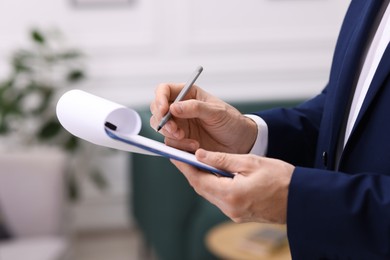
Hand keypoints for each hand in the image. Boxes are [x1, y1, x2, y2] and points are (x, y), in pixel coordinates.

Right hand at [150, 83, 257, 153]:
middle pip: (157, 110)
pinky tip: (194, 147)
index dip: (160, 98)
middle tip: (174, 130)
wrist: (241, 143)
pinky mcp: (182, 141)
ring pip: (161, 128)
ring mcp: (180, 125)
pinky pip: (171, 144)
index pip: (164, 90)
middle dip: (162, 120)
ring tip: (189, 140)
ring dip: (171, 135)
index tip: (164, 110)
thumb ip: (195, 107)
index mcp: (188, 94)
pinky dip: (179, 147)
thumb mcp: (217, 111)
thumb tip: (173, 107)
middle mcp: (180, 109)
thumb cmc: (232, 122)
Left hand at [171, 149, 293, 223]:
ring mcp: (234, 214)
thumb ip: (222, 159)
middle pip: (201, 188)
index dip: (184, 166)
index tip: (175, 155)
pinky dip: (214, 186)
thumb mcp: (250, 162)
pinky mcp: (240, 214)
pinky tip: (214, 174)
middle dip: (191, 172)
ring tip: (197, 162)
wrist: (303, 200)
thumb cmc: (282, 179)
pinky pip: (220, 198)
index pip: (198, 179)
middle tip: (183, 156)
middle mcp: (229, 208)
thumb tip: (200, 155)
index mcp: (231, 195)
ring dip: (202, 179)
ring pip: (210, 194)